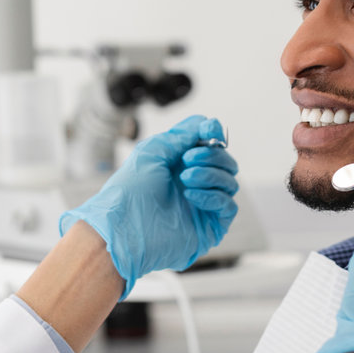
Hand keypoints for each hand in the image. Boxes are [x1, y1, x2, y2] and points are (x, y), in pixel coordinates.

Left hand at [60, 115, 238, 299]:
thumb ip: (182, 135)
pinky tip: (191, 195)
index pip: (211, 145)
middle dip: (211, 154)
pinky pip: (228, 206)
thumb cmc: (131, 190)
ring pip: (230, 181)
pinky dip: (213, 196)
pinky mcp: (210, 227)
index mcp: (181, 164)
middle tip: (188, 159)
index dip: (214, 134)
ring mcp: (204, 205)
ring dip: (210, 174)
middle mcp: (195, 183)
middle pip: (225, 161)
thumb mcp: (153, 151)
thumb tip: (209, 124)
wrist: (123, 228)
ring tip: (185, 178)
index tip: (210, 130)